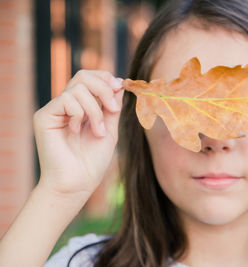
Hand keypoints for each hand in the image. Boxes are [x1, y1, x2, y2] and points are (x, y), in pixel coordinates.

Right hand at [33, 70, 123, 198]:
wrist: (78, 182)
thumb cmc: (93, 161)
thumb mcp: (110, 130)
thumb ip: (112, 108)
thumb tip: (119, 83)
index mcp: (82, 107)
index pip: (91, 79)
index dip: (106, 78)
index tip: (120, 87)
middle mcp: (67, 105)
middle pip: (83, 76)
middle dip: (103, 88)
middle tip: (114, 109)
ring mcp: (55, 110)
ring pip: (78, 88)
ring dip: (95, 110)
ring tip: (98, 132)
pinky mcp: (44, 116)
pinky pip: (66, 99)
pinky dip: (80, 114)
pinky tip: (76, 131)